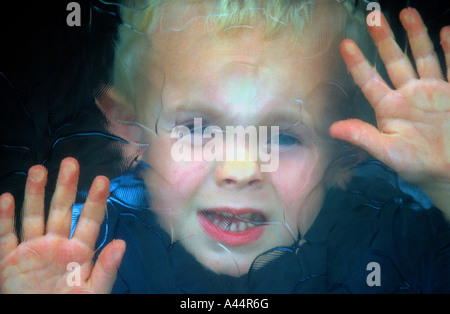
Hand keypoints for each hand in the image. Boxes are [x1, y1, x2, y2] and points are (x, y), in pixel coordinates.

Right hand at [0, 158, 125, 292]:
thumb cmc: (70, 306)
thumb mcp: (92, 292)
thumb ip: (107, 269)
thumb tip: (121, 244)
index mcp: (79, 251)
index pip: (89, 220)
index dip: (95, 200)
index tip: (102, 180)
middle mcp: (56, 245)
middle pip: (61, 210)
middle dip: (65, 187)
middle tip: (70, 163)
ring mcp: (32, 250)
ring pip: (33, 216)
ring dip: (34, 194)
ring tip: (38, 170)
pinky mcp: (9, 261)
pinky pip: (5, 236)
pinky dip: (4, 219)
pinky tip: (6, 199)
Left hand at [331, 8, 449, 214]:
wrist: (448, 171)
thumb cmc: (416, 165)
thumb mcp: (387, 151)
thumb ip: (362, 136)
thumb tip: (332, 129)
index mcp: (388, 107)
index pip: (368, 80)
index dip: (356, 62)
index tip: (345, 43)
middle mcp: (407, 94)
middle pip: (393, 60)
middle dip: (384, 39)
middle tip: (373, 17)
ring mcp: (431, 91)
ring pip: (421, 57)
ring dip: (415, 35)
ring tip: (406, 12)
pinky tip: (445, 30)